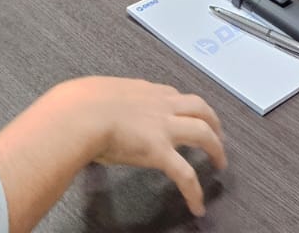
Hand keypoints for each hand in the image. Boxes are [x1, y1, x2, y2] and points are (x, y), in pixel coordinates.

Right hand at [63, 78, 225, 215]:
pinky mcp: (160, 151)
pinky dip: (194, 191)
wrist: (79, 115)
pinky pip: (185, 174)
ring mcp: (163, 127)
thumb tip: (91, 106)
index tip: (185, 114)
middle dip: (212, 121)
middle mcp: (160, 105)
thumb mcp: (94, 93)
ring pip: (203, 133)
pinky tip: (197, 206)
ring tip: (220, 163)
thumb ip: (102, 99)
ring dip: (216, 148)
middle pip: (199, 107)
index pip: (172, 95)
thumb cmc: (77, 104)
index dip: (184, 106)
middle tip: (218, 135)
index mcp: (143, 91)